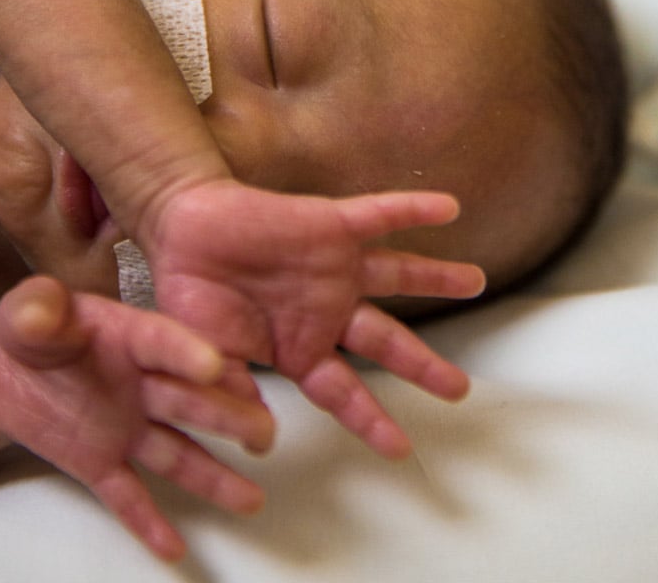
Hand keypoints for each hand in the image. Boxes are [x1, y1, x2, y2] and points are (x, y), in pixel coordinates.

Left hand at [0, 276, 273, 560]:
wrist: (4, 376)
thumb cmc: (30, 334)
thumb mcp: (28, 313)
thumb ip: (36, 309)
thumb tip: (39, 312)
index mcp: (130, 337)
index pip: (163, 343)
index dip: (187, 353)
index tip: (215, 365)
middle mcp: (142, 385)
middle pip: (189, 402)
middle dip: (228, 418)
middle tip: (263, 431)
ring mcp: (128, 427)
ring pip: (177, 454)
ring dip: (214, 477)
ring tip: (252, 499)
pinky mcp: (103, 462)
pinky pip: (129, 495)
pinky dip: (149, 522)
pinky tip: (174, 548)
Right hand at [143, 180, 485, 458]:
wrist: (181, 227)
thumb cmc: (193, 293)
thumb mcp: (211, 356)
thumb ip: (235, 394)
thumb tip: (258, 442)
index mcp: (300, 347)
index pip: (344, 392)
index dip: (370, 420)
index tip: (399, 449)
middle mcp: (327, 310)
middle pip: (387, 343)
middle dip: (423, 366)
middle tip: (459, 389)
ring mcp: (333, 268)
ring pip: (397, 275)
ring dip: (437, 278)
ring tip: (476, 282)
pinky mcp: (329, 226)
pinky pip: (378, 215)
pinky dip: (413, 211)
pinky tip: (447, 208)